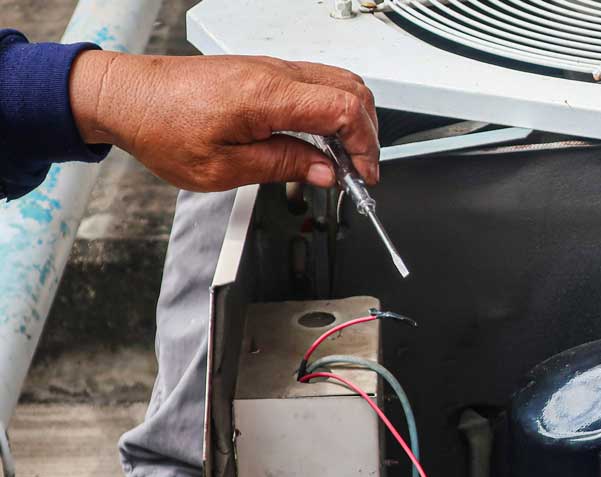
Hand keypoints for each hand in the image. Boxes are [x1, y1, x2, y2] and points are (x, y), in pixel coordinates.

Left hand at [68, 52, 378, 191]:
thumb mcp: (224, 168)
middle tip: (359, 171)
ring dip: (352, 121)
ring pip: (338, 83)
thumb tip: (326, 172)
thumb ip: (283, 166)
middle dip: (367, 134)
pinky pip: (315, 84)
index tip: (362, 175)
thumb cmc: (162, 127)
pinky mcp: (263, 73)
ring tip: (343, 159)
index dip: (364, 145)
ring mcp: (270, 69)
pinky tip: (321, 142)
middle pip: (352, 90)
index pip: (344, 109)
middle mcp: (274, 74)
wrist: (127, 97)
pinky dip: (332, 112)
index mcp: (267, 95)